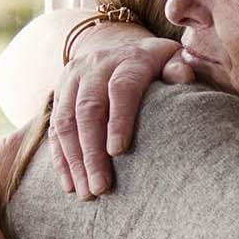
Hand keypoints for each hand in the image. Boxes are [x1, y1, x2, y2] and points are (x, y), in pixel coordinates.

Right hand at [51, 22, 192, 199]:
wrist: (117, 45)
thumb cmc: (155, 64)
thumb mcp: (171, 59)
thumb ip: (179, 67)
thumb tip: (184, 76)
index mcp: (127, 59)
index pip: (120, 88)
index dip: (118, 119)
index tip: (117, 153)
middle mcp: (95, 66)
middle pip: (87, 110)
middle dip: (92, 152)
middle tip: (100, 188)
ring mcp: (72, 79)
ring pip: (65, 122)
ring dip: (74, 161)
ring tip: (86, 193)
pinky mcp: (59, 94)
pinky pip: (54, 128)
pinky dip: (60, 158)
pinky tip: (69, 185)